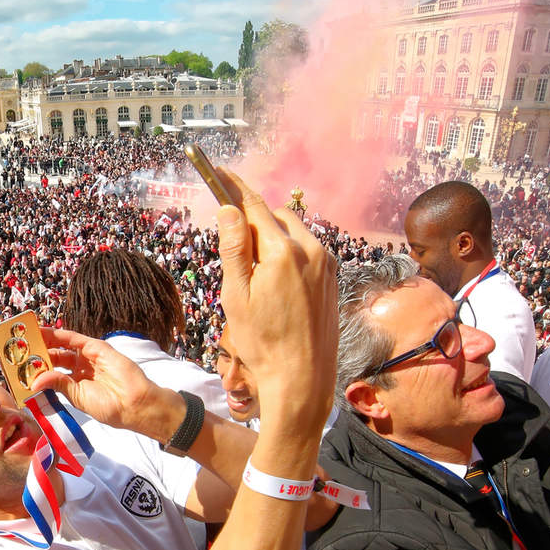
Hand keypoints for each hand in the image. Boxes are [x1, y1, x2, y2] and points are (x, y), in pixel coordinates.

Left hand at [29, 327, 180, 439]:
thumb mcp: (78, 397)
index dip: (37, 367)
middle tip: (19, 349)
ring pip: (63, 345)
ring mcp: (90, 356)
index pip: (53, 371)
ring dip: (45, 341)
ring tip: (27, 337)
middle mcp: (82, 367)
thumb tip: (35, 380)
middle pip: (56, 356)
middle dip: (38, 353)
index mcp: (77, 382)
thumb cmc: (110, 407)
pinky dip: (59, 334)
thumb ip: (58, 384)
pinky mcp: (98, 348)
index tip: (20, 366)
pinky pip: (75, 339)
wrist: (134, 405)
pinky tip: (45, 332)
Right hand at [213, 168, 336, 428]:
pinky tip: (275, 284)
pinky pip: (306, 249)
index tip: (218, 172)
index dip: (233, 187)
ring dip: (271, 238)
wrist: (303, 378)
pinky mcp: (332, 276)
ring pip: (291, 232)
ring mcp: (326, 262)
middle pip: (274, 216)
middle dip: (252, 220)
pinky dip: (287, 252)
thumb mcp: (236, 296)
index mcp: (283, 252)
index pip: (254, 205)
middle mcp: (311, 249)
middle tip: (232, 247)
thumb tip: (228, 209)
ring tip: (254, 275)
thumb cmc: (263, 343)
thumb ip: (233, 249)